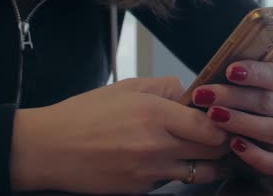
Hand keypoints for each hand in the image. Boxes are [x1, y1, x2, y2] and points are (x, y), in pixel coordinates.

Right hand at [10, 77, 229, 193]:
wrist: (48, 149)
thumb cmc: (85, 114)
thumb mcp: (127, 87)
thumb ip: (166, 86)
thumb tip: (191, 93)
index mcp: (155, 114)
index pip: (211, 127)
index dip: (223, 123)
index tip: (223, 118)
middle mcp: (157, 146)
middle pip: (213, 151)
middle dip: (222, 142)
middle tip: (221, 133)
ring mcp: (150, 173)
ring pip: (200, 173)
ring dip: (208, 162)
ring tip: (204, 150)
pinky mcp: (141, 190)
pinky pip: (173, 181)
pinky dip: (178, 172)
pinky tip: (169, 159)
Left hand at [191, 61, 272, 175]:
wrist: (263, 139)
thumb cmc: (251, 105)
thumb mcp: (251, 87)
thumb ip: (241, 79)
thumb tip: (216, 70)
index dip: (254, 73)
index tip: (229, 71)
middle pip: (268, 102)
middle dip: (234, 97)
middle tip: (204, 94)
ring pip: (271, 129)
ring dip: (240, 121)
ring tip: (213, 115)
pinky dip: (253, 154)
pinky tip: (233, 144)